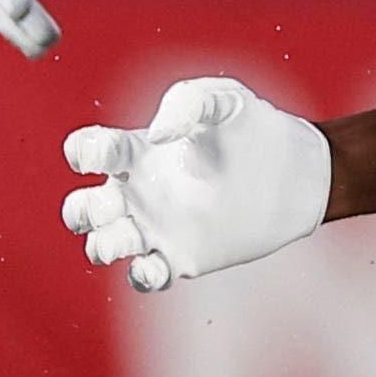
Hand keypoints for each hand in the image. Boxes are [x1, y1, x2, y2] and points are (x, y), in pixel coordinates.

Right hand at [62, 76, 333, 292]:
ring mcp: (157, 228)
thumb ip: (186, 101)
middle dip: (82, 211)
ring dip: (102, 246)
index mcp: (137, 152)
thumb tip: (154, 137)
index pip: (86, 152)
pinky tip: (157, 266)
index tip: (109, 151)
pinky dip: (140, 277)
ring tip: (132, 236)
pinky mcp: (181, 259)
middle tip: (112, 204)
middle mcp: (139, 192)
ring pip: (101, 246)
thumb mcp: (224, 99)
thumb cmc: (254, 127)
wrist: (295, 173)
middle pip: (80, 209)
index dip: (83, 153)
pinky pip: (143, 277)